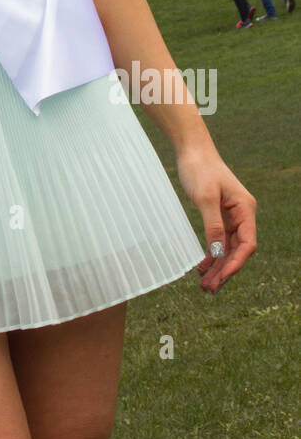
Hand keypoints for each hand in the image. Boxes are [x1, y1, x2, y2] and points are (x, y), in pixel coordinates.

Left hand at [176, 147, 256, 292]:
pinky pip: (218, 240)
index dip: (236, 263)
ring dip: (217, 266)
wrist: (191, 150)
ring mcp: (231, 216)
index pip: (247, 243)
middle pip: (237, 250)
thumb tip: (217, 253)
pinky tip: (202, 266)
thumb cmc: (199, 168)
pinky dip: (211, 253)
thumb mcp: (205, 198)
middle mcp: (242, 214)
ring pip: (227, 248)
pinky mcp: (219, 215)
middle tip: (209, 289)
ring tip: (204, 284)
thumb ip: (212, 225)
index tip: (222, 277)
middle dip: (224, 270)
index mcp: (245, 209)